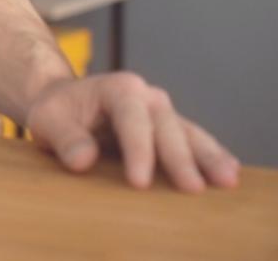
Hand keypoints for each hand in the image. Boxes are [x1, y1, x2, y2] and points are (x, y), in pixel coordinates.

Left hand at [26, 72, 239, 191]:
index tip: (139, 182)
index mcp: (118, 88)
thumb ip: (64, 138)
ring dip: (208, 157)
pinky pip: (194, 142)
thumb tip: (83, 160)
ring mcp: (163, 112)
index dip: (138, 151)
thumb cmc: (57, 112)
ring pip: (189, 134)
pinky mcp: (171, 129)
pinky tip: (229, 173)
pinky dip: (211, 156)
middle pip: (167, 128)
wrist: (65, 103)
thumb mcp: (47, 121)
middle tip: (193, 189)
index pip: (132, 120)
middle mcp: (147, 96)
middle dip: (180, 159)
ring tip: (228, 180)